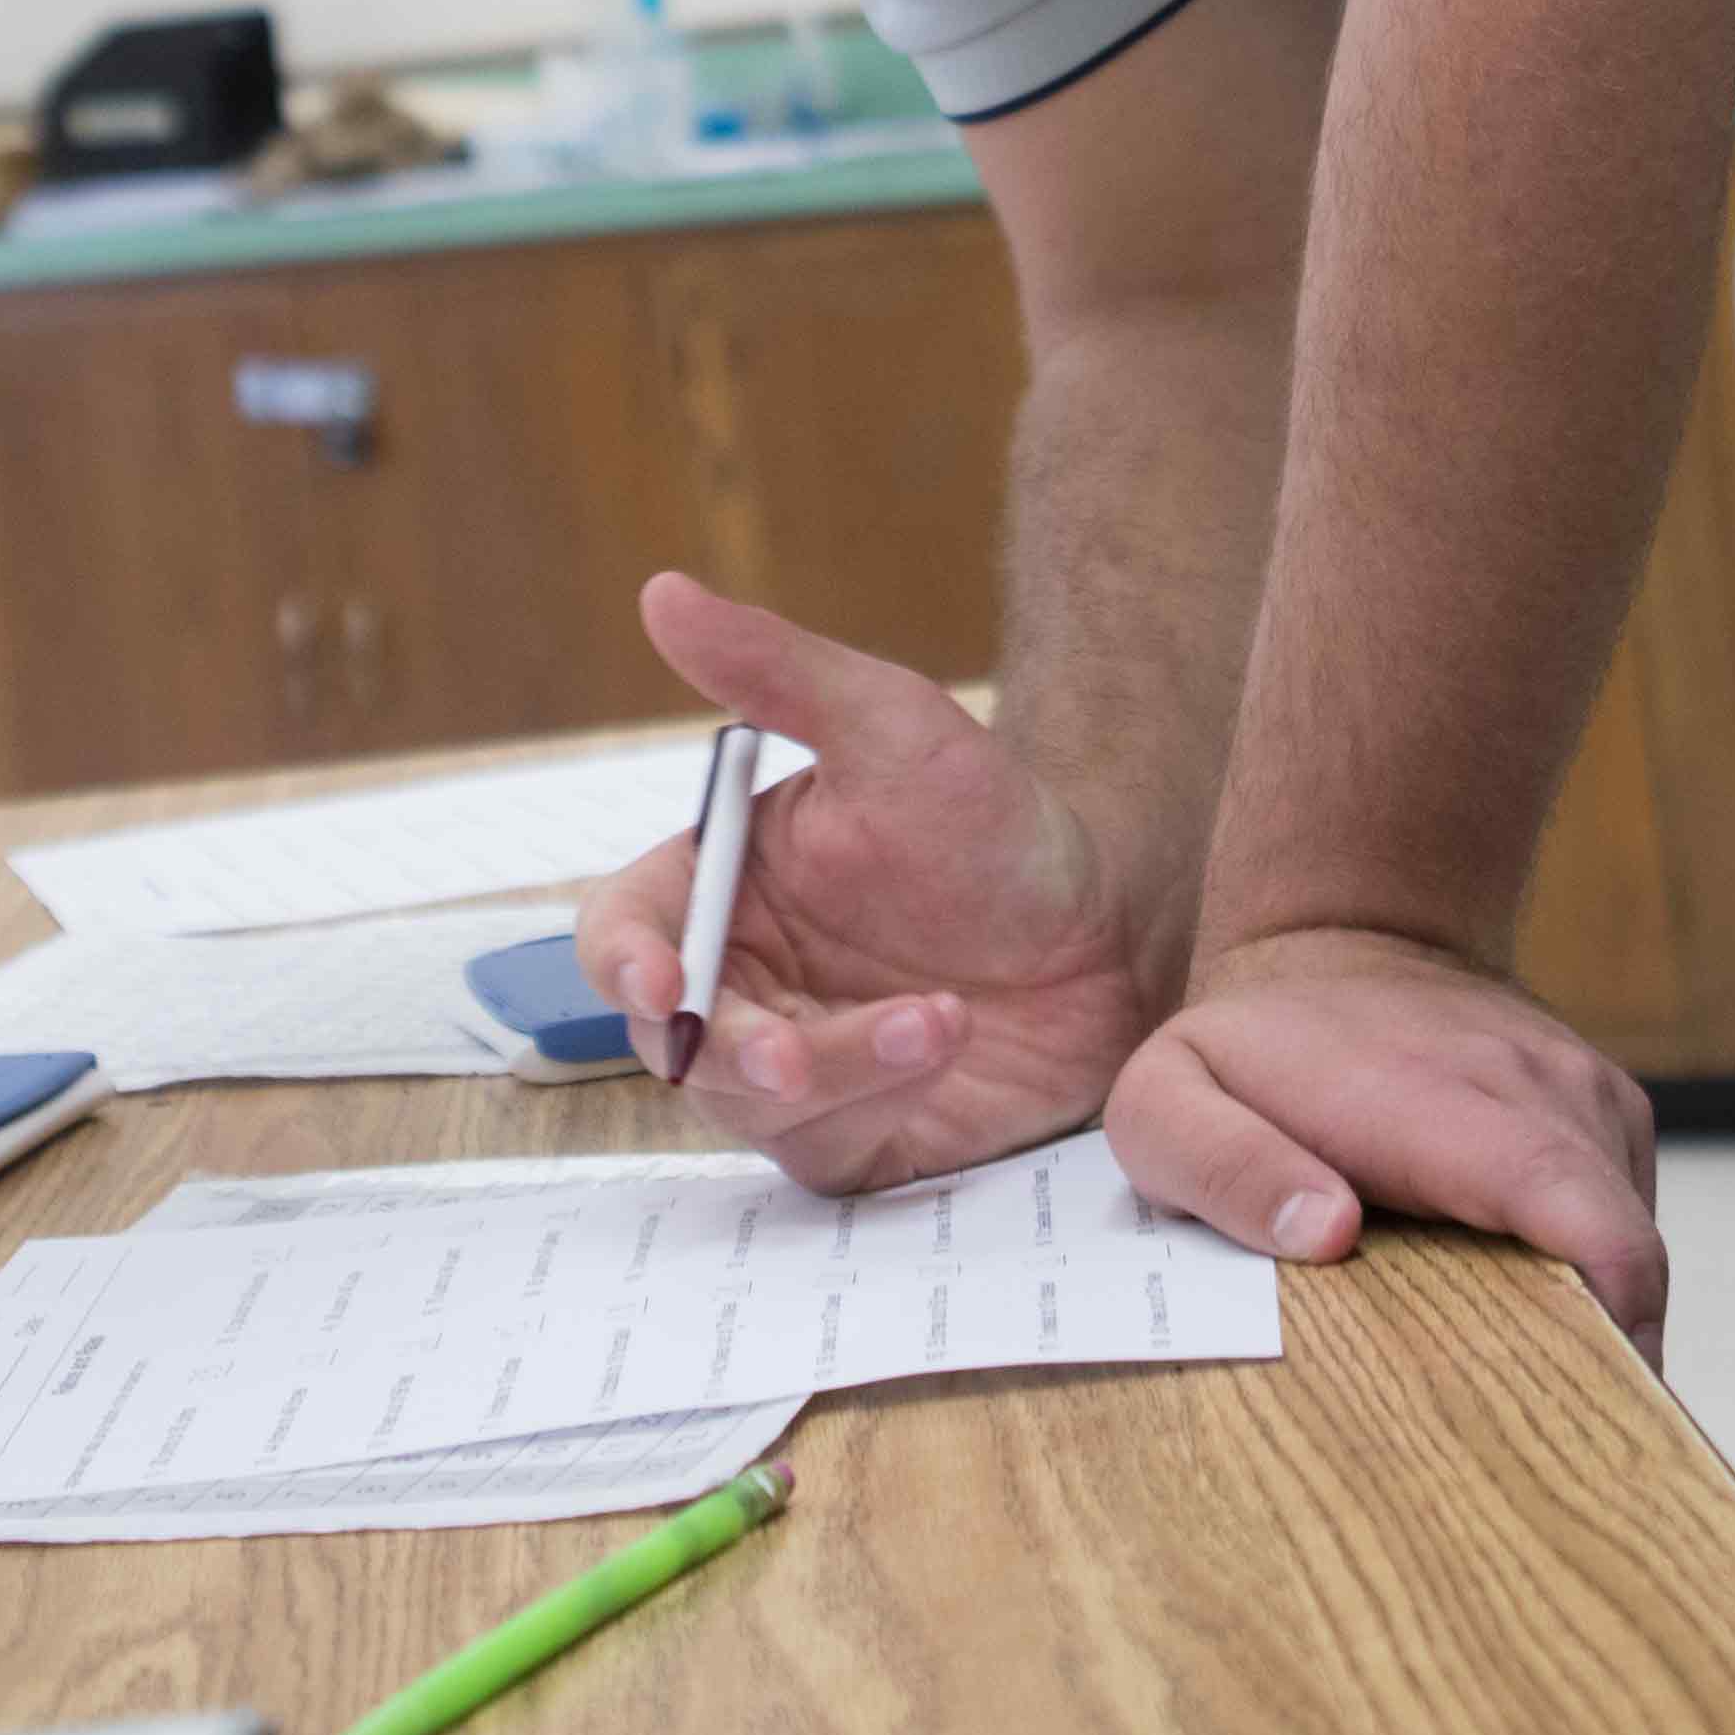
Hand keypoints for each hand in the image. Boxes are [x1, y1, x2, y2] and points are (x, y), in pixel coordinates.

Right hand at [575, 574, 1150, 1193]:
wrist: (1112, 923)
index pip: (622, 933)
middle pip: (671, 1039)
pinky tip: (946, 1043)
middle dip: (733, 1048)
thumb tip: (661, 590)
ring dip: (836, 1066)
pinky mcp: (855, 1131)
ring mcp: (792, 1063)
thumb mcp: (892, 724)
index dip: (623, 961)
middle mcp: (741, 981)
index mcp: (721, 889)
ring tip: (940, 1018)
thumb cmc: (992, 817)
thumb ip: (775, 670)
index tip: (661, 980)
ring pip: (749, 1102)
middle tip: (795, 1054)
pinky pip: (825, 1144)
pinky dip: (879, 1101)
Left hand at [1102, 928, 1666, 1362]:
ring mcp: (1582, 1091)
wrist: (1344, 938)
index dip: (1606, 1315)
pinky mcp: (1603, 1107)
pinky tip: (1520, 1298)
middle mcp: (1534, 1087)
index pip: (1565, 1203)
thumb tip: (1329, 1236)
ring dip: (1590, 1317)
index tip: (1588, 1407)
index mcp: (1434, 1101)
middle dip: (1601, 1358)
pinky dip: (1591, 1271)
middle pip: (1620, 1250)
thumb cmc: (1250, 1045)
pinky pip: (1624, 1212)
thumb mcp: (1171, 1102)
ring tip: (1512, 1379)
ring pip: (1629, 1239)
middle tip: (1528, 1448)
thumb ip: (1226, 1170)